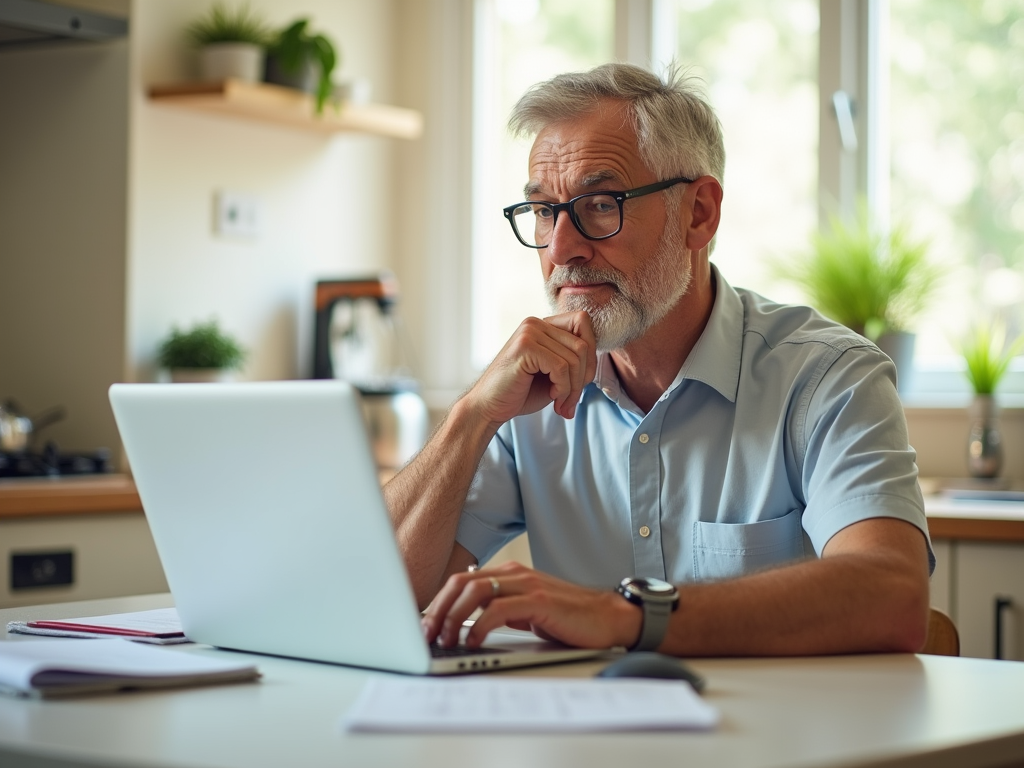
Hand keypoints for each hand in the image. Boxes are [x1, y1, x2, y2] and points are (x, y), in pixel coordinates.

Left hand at [421, 561, 640, 649]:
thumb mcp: (527, 612)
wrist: (608, 618)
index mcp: (508, 574)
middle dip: (438, 610)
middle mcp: (514, 574)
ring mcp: (527, 585)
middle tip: (427, 636)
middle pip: (460, 583)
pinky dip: (479, 625)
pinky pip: (498, 609)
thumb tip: (467, 625)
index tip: (426, 627)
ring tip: (446, 641)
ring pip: (474, 592)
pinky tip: (473, 641)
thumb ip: (501, 611)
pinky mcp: (539, 601)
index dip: (438, 603)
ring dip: (453, 618)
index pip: (461, 581)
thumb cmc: (569, 619)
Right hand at [465, 312, 596, 423]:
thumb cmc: (520, 392)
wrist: (489, 407)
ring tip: (561, 403)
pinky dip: (563, 388)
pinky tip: (551, 396)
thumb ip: (573, 360)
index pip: (584, 323)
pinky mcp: (525, 346)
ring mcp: (529, 332)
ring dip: (573, 388)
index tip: (578, 382)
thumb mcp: (554, 373)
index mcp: (542, 325)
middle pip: (583, 345)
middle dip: (583, 379)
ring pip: (575, 358)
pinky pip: (562, 367)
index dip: (589, 355)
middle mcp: (535, 323)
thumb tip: (598, 358)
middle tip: (570, 402)